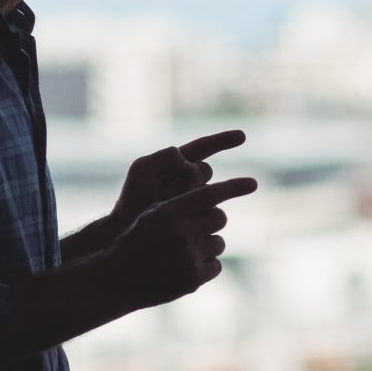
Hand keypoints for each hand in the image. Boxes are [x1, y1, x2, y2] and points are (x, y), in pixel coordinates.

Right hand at [107, 175, 257, 307]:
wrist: (117, 279)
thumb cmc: (134, 241)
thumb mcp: (152, 215)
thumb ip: (181, 205)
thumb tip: (214, 197)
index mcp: (169, 212)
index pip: (210, 194)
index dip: (234, 187)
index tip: (253, 183)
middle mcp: (181, 233)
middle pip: (219, 218)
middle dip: (212, 220)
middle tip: (200, 225)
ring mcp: (189, 257)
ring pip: (219, 242)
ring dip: (209, 244)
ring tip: (187, 250)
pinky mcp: (194, 279)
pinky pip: (216, 265)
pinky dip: (206, 264)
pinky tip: (187, 266)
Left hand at [113, 129, 246, 225]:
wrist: (129, 234)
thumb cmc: (132, 201)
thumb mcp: (142, 169)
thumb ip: (167, 157)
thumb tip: (194, 166)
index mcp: (175, 165)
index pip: (204, 148)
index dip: (223, 140)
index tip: (243, 136)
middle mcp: (188, 182)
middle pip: (205, 171)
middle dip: (189, 180)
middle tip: (165, 193)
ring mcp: (196, 202)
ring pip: (212, 193)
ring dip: (193, 199)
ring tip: (168, 209)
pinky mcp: (201, 221)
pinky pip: (214, 213)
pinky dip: (202, 214)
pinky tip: (187, 221)